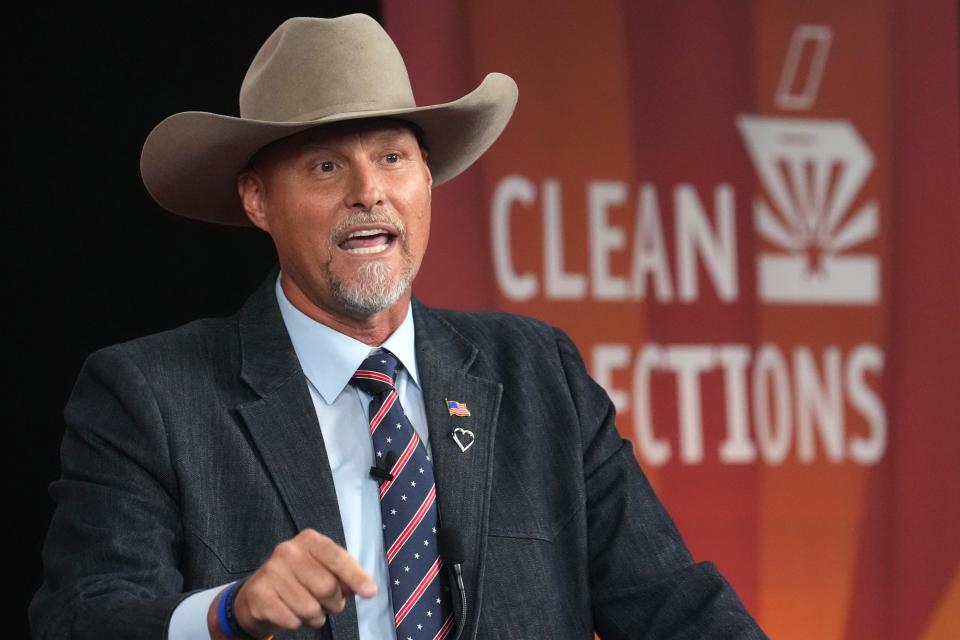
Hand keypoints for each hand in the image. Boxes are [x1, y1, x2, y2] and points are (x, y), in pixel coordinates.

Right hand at [208, 529, 376, 637]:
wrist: (256, 597)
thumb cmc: (298, 582)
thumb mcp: (322, 571)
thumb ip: (345, 576)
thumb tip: (368, 588)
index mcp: (309, 541)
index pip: (337, 558)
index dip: (355, 577)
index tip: (370, 592)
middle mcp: (288, 551)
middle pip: (327, 586)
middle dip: (334, 603)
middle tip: (329, 605)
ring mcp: (271, 571)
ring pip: (310, 608)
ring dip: (315, 617)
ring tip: (308, 610)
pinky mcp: (259, 594)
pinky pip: (292, 620)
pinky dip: (297, 624)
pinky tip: (291, 614)